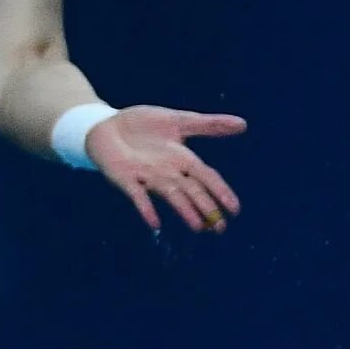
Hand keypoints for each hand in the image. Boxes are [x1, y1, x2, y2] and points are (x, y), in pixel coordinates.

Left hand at [85, 105, 244, 233]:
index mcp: (182, 159)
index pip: (206, 177)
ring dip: (184, 210)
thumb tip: (243, 124)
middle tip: (219, 228)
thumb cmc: (143, 125)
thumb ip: (208, 124)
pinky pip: (136, 195)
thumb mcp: (178, 120)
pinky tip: (154, 222)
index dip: (220, 191)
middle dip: (205, 207)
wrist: (106, 123)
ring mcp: (146, 176)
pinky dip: (146, 207)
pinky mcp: (125, 177)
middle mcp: (167, 172)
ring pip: (170, 194)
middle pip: (191, 190)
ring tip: (198, 227)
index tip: (234, 209)